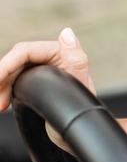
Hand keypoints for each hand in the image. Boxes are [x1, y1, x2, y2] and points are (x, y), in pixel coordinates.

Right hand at [0, 28, 95, 152]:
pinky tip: (2, 104)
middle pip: (14, 62)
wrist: (80, 129)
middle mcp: (48, 58)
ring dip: (1, 87)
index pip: (24, 51)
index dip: (7, 64)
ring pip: (11, 73)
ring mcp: (40, 69)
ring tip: (0, 105)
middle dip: (1, 78)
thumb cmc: (83, 108)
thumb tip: (67, 33)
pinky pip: (12, 82)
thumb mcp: (81, 82)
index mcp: (60, 52)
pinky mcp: (33, 81)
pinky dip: (4, 92)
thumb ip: (75, 59)